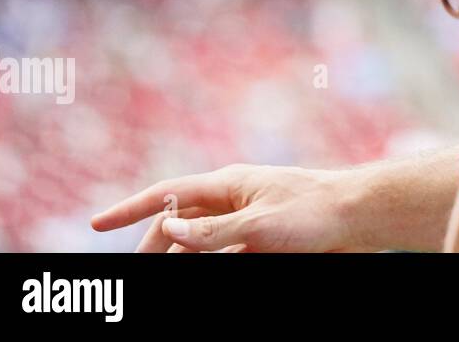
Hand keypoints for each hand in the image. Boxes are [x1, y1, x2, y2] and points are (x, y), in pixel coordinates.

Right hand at [91, 164, 377, 252]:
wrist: (362, 218)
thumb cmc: (315, 212)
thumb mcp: (261, 225)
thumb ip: (213, 232)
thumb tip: (168, 230)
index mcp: (229, 184)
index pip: (168, 195)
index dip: (130, 209)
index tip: (96, 224)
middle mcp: (234, 199)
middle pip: (179, 225)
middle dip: (153, 249)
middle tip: (135, 274)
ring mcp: (248, 221)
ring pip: (200, 244)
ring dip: (181, 259)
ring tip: (162, 272)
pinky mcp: (264, 241)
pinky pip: (226, 254)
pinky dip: (208, 264)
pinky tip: (196, 268)